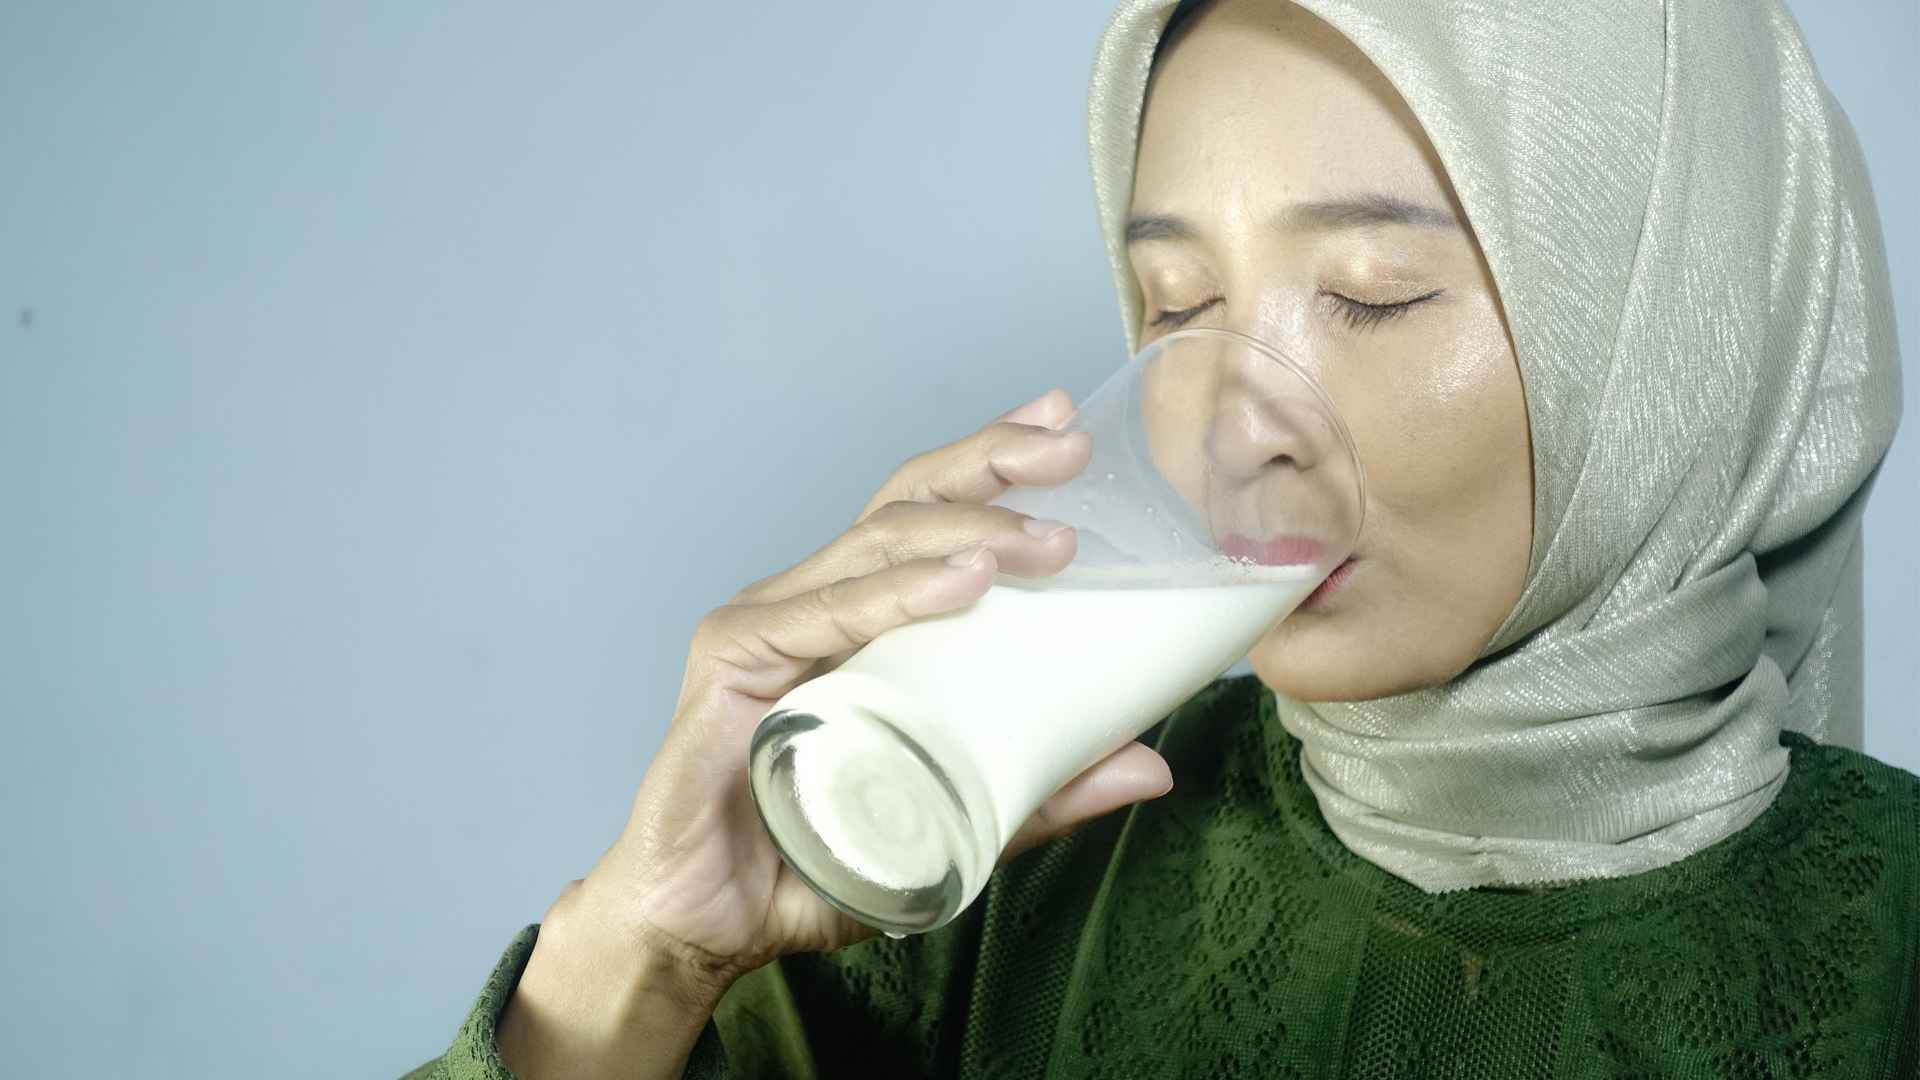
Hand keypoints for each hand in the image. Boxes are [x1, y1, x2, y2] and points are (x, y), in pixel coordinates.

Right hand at [497, 390, 1173, 1077]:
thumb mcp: (957, 821)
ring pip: (876, 544)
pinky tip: (965, 583)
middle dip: (993, 464)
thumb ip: (1041, 789)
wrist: (712, 924)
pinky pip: (825, 613)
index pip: (932, 518)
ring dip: (972, 531)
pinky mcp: (732, 658)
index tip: (1067, 427)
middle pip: (908, 504)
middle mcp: (816, 604)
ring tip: (1050, 542)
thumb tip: (1154, 765)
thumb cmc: (817, 860)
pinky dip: (897, 593)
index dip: (994, 465)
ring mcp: (770, 622)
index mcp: (863, 622)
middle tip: (1073, 449)